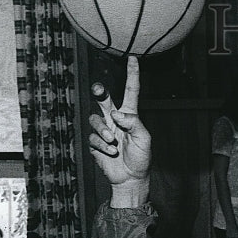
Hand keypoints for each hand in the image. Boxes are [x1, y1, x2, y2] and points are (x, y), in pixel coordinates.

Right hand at [87, 56, 151, 203]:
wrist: (131, 178)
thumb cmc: (141, 158)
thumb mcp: (144, 139)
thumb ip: (133, 123)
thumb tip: (116, 113)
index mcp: (130, 115)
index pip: (131, 91)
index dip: (132, 74)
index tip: (133, 58)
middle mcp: (115, 119)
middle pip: (104, 99)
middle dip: (100, 92)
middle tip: (100, 90)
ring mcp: (104, 130)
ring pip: (95, 119)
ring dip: (103, 130)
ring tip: (112, 141)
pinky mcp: (95, 143)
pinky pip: (93, 137)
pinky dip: (102, 144)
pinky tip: (110, 152)